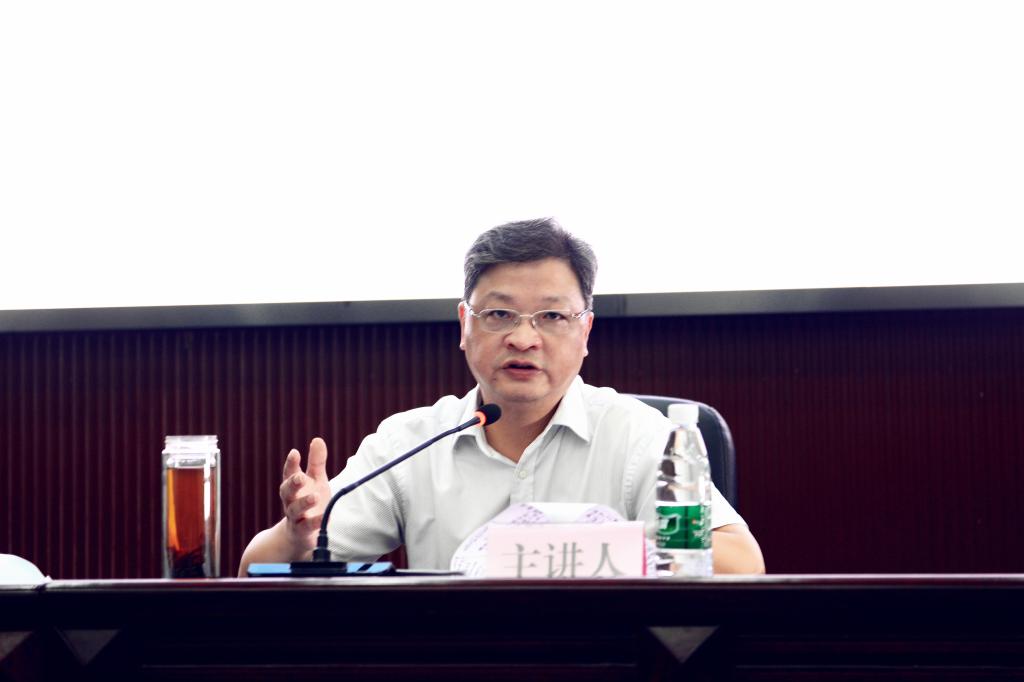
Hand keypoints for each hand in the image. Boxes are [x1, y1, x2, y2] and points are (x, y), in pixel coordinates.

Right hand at [278, 437, 331, 553]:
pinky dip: (315, 522)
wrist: (300, 534)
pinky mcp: (302, 532)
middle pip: (287, 491)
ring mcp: (295, 517)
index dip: (291, 464)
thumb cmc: (309, 502)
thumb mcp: (315, 480)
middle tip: (300, 476)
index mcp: (293, 486)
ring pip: (295, 509)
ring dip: (304, 502)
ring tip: (315, 497)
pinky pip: (307, 527)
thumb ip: (316, 462)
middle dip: (292, 483)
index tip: (295, 453)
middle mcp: (290, 501)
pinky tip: (325, 517)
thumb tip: (317, 439)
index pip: (289, 473)